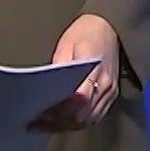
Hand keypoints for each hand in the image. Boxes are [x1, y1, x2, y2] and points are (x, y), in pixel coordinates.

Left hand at [30, 14, 119, 130]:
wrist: (109, 25)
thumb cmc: (85, 33)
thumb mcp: (66, 46)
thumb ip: (58, 70)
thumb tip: (45, 93)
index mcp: (94, 69)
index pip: (79, 100)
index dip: (59, 111)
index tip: (40, 114)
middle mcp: (105, 84)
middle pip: (82, 115)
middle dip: (59, 122)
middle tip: (37, 123)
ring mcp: (110, 91)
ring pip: (89, 120)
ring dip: (68, 125)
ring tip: (47, 124)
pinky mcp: (112, 94)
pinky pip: (95, 116)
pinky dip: (79, 122)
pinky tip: (64, 120)